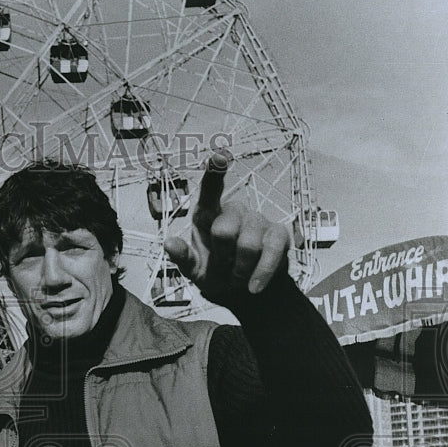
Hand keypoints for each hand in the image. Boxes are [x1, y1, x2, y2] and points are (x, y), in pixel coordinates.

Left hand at [164, 153, 289, 304]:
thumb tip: (169, 242)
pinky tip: (254, 286)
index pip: (211, 189)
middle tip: (223, 265)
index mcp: (208, 214)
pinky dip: (261, 274)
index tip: (219, 155)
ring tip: (237, 274)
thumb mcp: (193, 269)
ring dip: (240, 269)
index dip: (215, 171)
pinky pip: (271, 253)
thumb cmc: (213, 272)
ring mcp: (258, 220)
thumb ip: (181, 257)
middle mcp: (234, 211)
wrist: (243, 291)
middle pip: (224, 230)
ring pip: (248, 245)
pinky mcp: (279, 234)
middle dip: (222, 257)